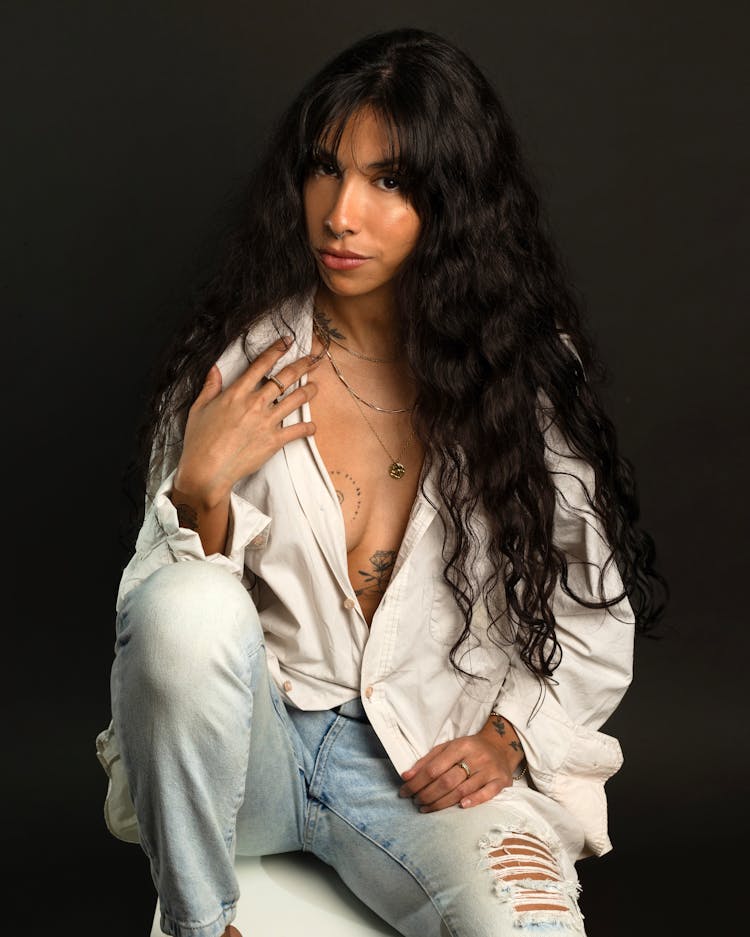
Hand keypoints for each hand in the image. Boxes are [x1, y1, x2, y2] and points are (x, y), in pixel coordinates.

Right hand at [173, 336, 319, 507]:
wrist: (207, 470)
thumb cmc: (199, 441)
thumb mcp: (199, 408)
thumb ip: (210, 386)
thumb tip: (215, 368)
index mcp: (237, 393)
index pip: (261, 364)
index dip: (277, 349)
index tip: (287, 341)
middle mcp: (255, 403)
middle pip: (285, 377)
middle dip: (302, 364)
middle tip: (313, 358)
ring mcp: (267, 422)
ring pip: (296, 399)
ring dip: (308, 390)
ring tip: (316, 386)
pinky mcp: (274, 441)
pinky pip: (297, 431)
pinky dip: (308, 428)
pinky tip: (313, 426)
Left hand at [398, 717, 524, 812]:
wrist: (500, 746)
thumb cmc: (469, 749)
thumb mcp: (448, 747)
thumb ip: (428, 760)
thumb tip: (406, 776)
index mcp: (460, 746)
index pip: (434, 767)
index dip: (417, 782)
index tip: (405, 791)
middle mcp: (475, 757)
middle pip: (446, 781)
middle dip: (427, 794)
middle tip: (416, 802)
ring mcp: (489, 770)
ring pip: (462, 790)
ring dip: (442, 803)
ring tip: (427, 808)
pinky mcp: (501, 781)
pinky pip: (487, 794)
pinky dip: (473, 801)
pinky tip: (460, 807)